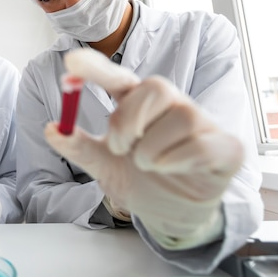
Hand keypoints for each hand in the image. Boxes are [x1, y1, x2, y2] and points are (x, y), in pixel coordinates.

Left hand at [45, 48, 242, 247]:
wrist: (170, 215)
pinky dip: (177, 160)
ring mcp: (201, 125)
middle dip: (129, 119)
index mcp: (141, 106)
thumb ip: (80, 147)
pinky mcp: (226, 148)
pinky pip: (204, 144)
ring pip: (182, 116)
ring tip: (146, 165)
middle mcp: (172, 108)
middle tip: (118, 146)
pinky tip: (168, 170)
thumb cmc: (140, 180)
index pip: (121, 79)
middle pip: (156, 88)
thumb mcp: (104, 166)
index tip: (71, 61)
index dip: (98, 69)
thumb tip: (51, 129)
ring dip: (152, 148)